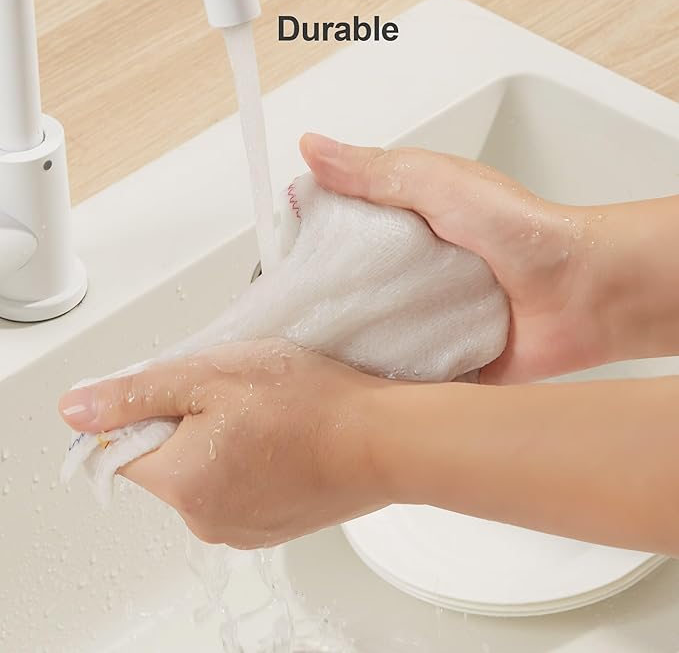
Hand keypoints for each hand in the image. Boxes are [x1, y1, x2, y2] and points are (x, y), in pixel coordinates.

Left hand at [59, 340, 388, 547]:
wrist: (382, 441)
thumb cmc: (310, 405)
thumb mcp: (212, 377)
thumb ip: (136, 395)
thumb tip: (75, 410)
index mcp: (181, 482)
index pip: (121, 448)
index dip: (147, 408)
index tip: (185, 389)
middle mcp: (204, 519)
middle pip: (164, 461)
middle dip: (187, 423)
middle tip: (236, 395)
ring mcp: (241, 528)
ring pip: (203, 473)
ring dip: (220, 441)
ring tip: (267, 416)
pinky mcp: (271, 527)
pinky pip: (236, 488)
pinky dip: (249, 462)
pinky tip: (282, 439)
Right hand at [301, 133, 610, 383]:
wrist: (580, 293)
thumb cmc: (521, 229)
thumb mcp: (440, 183)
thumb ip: (375, 170)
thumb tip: (312, 147)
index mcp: (404, 228)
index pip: (338, 235)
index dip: (306, 247)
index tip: (276, 264)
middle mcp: (409, 273)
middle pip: (346, 289)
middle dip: (318, 303)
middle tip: (282, 321)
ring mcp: (423, 317)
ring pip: (367, 332)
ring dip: (345, 342)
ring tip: (302, 358)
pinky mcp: (439, 357)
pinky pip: (398, 370)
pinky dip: (378, 375)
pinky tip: (347, 386)